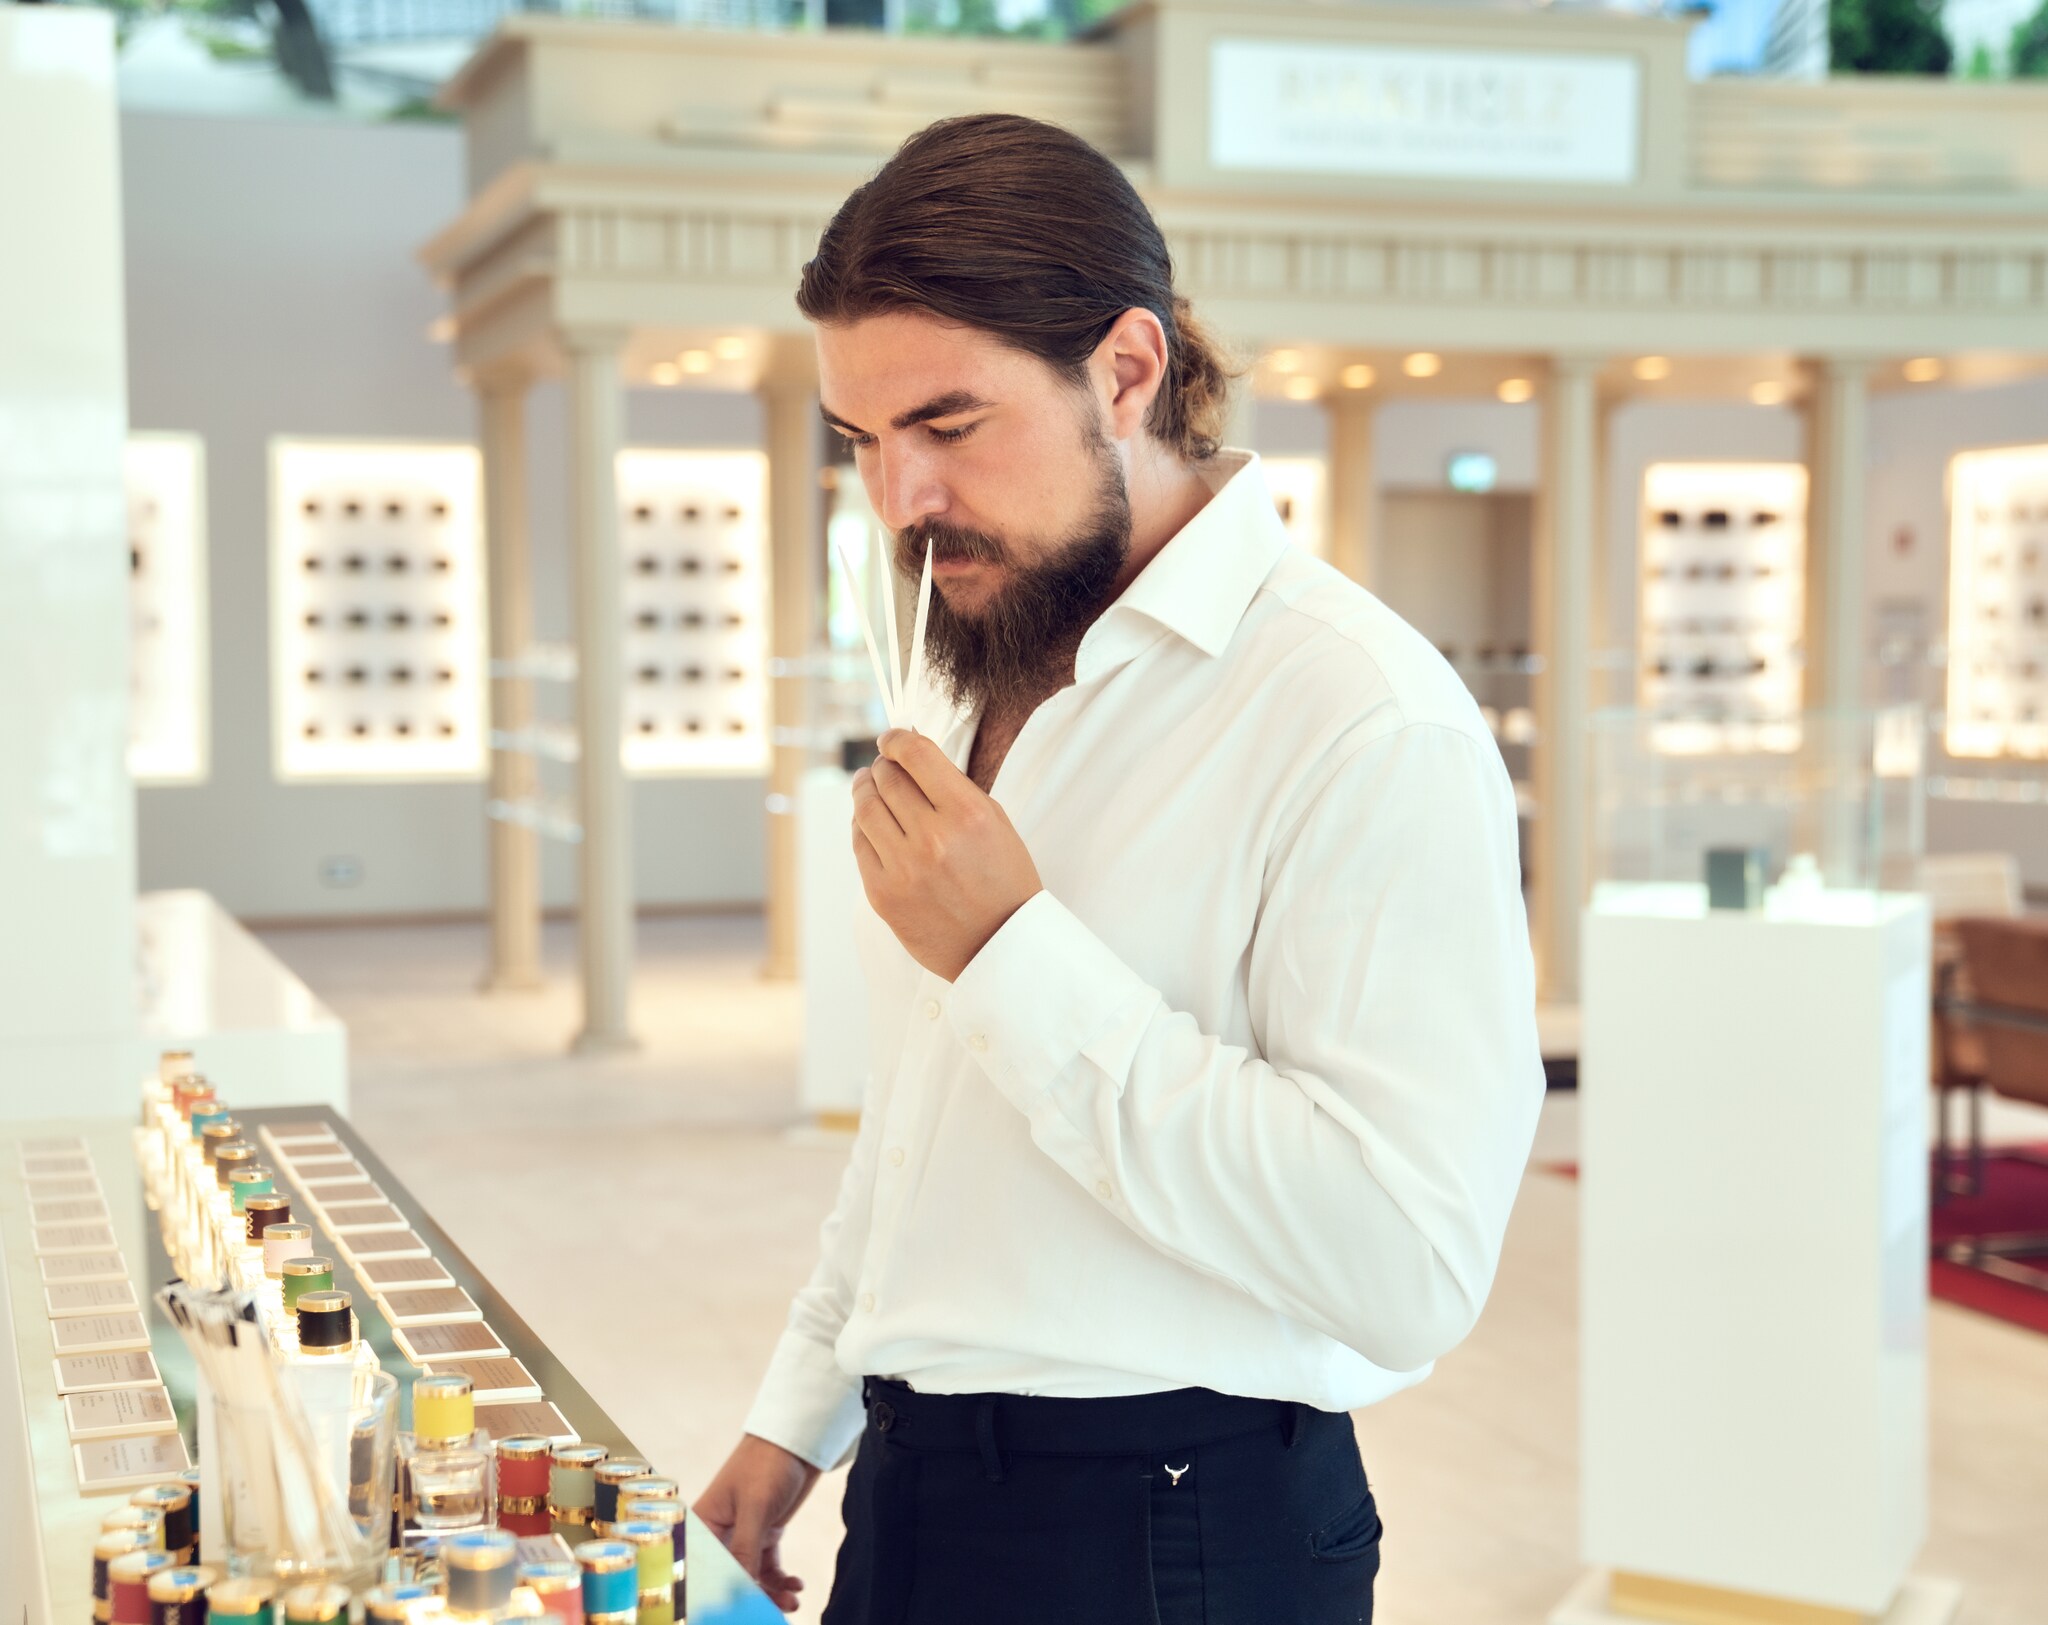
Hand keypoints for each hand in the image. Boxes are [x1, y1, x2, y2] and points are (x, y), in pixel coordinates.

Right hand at [696, 1434, 821, 1612]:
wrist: (797, 1441)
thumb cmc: (767, 1463)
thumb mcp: (755, 1507)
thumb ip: (744, 1549)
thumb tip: (738, 1589)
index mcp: (702, 1524)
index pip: (701, 1569)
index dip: (713, 1594)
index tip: (732, 1610)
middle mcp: (718, 1534)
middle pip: (726, 1578)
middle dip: (748, 1598)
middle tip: (770, 1612)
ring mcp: (742, 1535)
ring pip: (750, 1578)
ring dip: (770, 1593)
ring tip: (792, 1602)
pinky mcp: (763, 1534)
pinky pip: (768, 1569)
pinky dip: (781, 1581)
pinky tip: (796, 1585)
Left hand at [852, 729, 1042, 980]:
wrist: (1001, 946)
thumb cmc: (1003, 882)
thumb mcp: (996, 823)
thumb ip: (955, 788)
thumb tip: (912, 755)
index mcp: (968, 814)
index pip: (917, 755)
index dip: (897, 739)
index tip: (892, 739)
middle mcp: (933, 838)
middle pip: (887, 779)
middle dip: (883, 765)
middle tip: (883, 765)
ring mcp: (904, 869)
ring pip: (865, 808)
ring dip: (864, 789)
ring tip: (867, 784)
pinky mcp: (883, 895)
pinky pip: (860, 845)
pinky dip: (861, 826)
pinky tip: (869, 821)